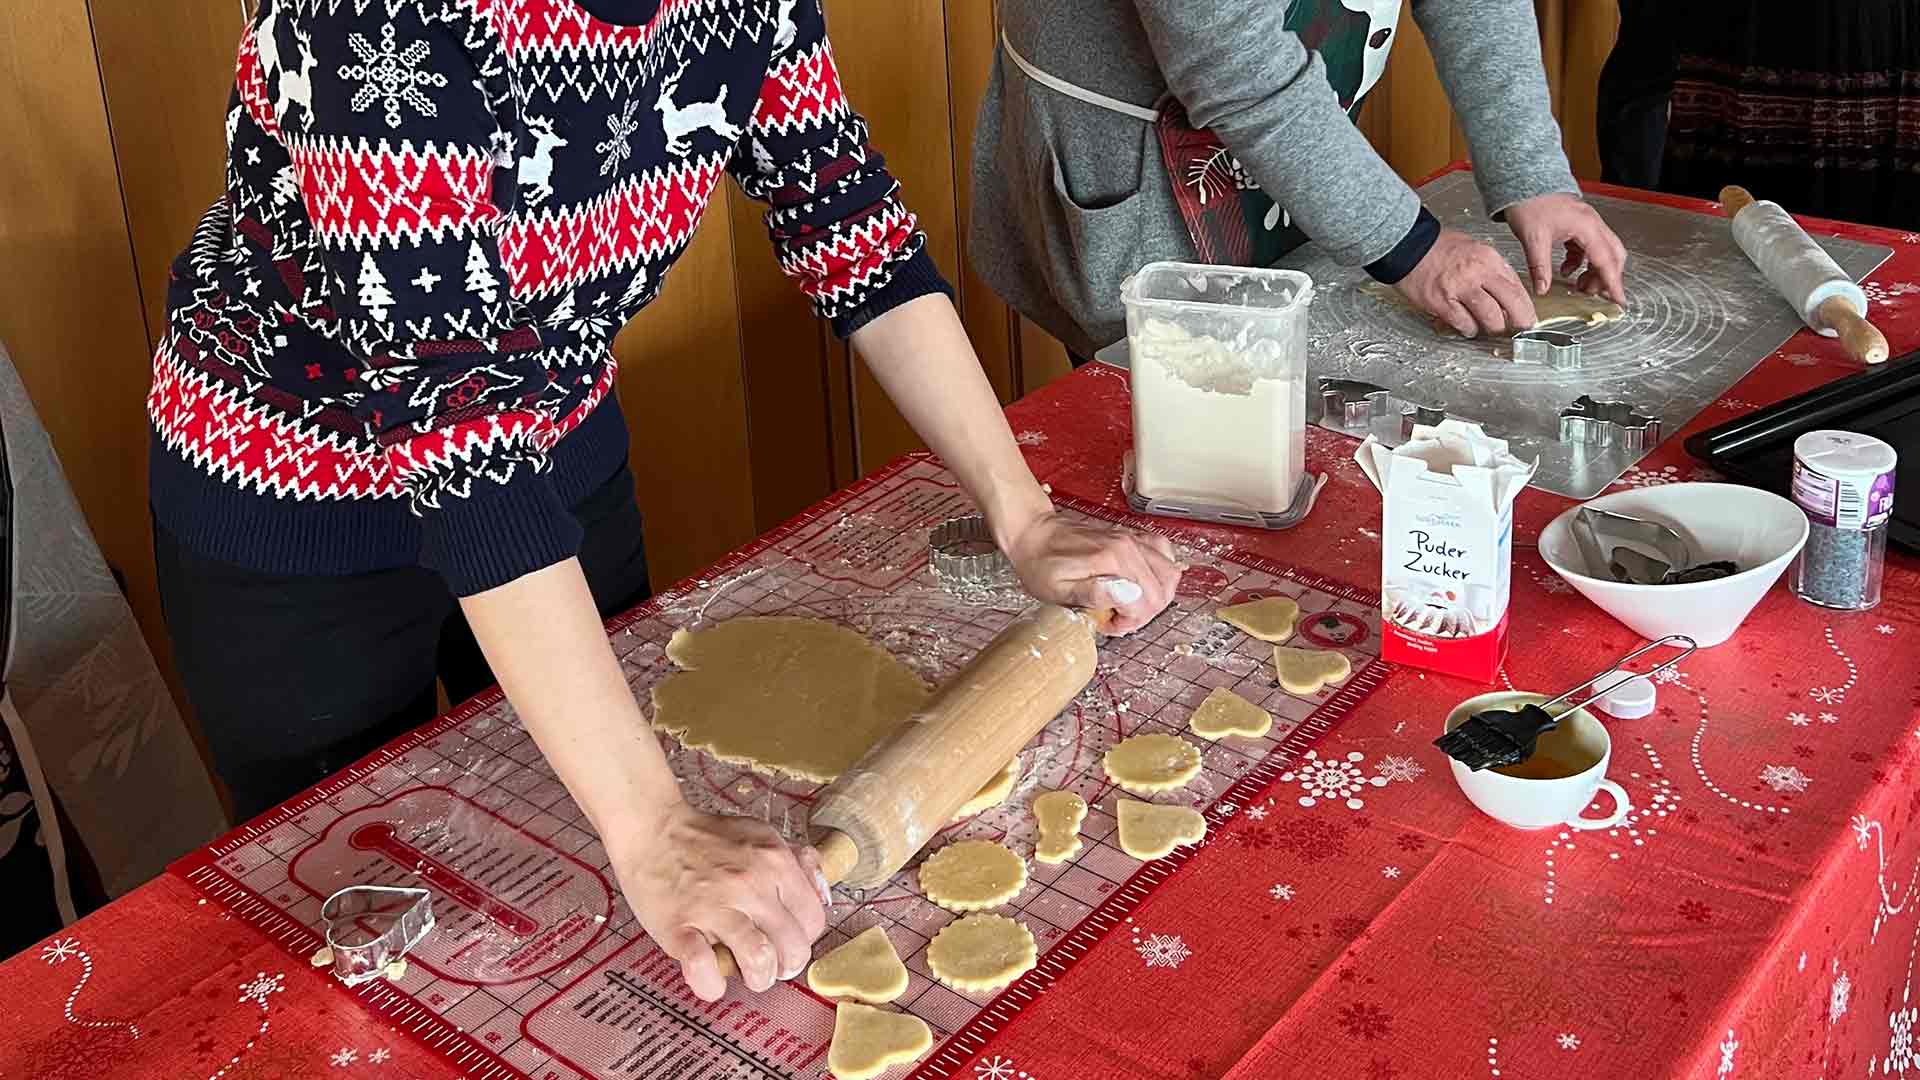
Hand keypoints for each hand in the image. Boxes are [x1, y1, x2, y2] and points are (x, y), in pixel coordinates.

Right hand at [611, 800, 826, 1001]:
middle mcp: (751, 885)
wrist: (653, 828)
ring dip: (758, 978)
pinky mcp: (679, 926)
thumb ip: (795, 863)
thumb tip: (820, 892)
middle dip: (785, 966)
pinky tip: (711, 978)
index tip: (787, 941)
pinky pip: (703, 968)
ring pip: (759, 960)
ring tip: (749, 974)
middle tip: (770, 964)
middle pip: (793, 947)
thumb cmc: (707, 838)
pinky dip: (711, 984)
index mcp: (775, 863)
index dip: (803, 938)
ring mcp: (715, 906)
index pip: (813, 920)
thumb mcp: (761, 836)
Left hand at [998, 510, 1181, 633]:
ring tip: (1129, 604)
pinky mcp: (1132, 537)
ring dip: (1155, 596)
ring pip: (1170, 573)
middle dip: (1143, 613)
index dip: (1130, 621)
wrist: (1034, 533)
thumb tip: (1127, 597)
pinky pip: (1164, 554)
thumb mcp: (1057, 589)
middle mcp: (1128, 546)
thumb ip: (1094, 593)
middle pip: (1162, 591)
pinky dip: (1161, 573)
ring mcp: (1132, 539)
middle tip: (1117, 618)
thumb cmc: (1041, 563)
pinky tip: (1143, 583)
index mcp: (1112, 560)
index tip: (1108, 623)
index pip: (1146, 602)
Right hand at [1395, 228, 1536, 336]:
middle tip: (1518, 328)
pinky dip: (1469, 329)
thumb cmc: (1438, 248)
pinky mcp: (1442, 302)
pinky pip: (1464, 323)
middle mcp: (1478, 273)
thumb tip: (1507, 290)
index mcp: (1489, 259)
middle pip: (1511, 303)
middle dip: (1519, 320)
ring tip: (1488, 327)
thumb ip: (1492, 269)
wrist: (1409, 246)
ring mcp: (1459, 289)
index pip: (1517, 287)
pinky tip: (1468, 327)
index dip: (1525, 306)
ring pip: (1490, 317)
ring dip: (1492, 327)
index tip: (1526, 315)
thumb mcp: (1474, 249)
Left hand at [1505, 192, 1627, 302]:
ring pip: (1602, 252)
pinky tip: (1566, 270)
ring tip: (1579, 286)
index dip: (1613, 283)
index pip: (1606, 261)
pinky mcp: (1578, 225)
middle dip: (1606, 277)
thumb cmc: (1530, 203)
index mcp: (1587, 227)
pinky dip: (1582, 262)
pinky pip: (1588, 247)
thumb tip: (1542, 289)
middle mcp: (1592, 224)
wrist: (1523, 181)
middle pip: (1612, 255)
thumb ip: (1540, 267)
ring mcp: (1587, 223)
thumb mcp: (1533, 239)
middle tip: (1593, 295)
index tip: (1619, 300)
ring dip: (1594, 271)